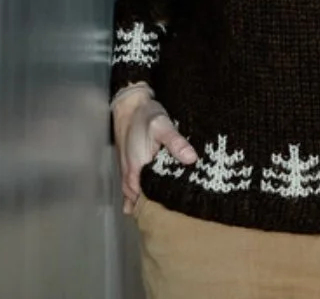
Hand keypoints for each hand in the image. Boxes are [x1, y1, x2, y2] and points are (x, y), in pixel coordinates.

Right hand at [112, 88, 197, 215]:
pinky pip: (131, 188)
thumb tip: (192, 159)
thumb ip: (176, 142)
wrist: (129, 105)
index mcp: (137, 170)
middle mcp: (129, 175)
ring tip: (163, 211)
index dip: (161, 206)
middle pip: (140, 200)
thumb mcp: (162, 126)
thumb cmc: (145, 115)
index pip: (147, 198)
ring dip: (146, 201)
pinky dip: (137, 195)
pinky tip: (147, 200)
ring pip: (134, 195)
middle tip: (174, 214)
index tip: (178, 211)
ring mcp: (127, 172)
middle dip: (154, 207)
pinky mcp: (129, 167)